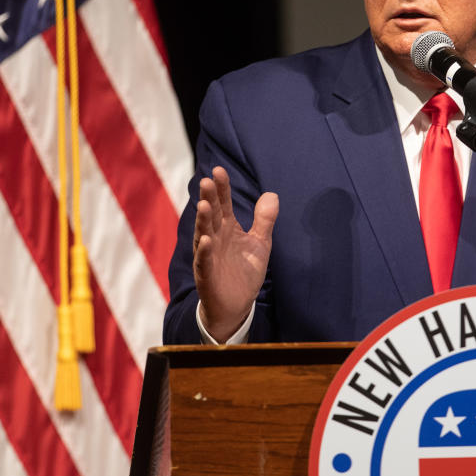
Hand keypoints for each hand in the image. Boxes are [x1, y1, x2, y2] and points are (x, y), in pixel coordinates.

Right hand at [192, 166, 278, 341]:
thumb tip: (272, 194)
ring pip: (203, 235)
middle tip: (206, 180)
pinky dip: (204, 251)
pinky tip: (205, 241)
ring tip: (203, 205)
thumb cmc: (244, 270)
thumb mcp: (259, 243)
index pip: (223, 204)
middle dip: (209, 198)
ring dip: (203, 221)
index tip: (219, 171)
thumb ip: (264, 220)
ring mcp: (208, 255)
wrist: (236, 304)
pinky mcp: (207, 274)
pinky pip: (204, 261)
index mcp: (227, 228)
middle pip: (211, 215)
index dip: (221, 188)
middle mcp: (215, 238)